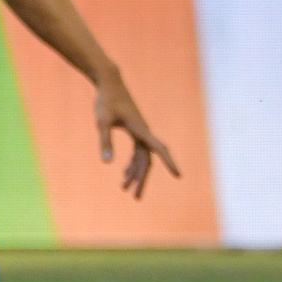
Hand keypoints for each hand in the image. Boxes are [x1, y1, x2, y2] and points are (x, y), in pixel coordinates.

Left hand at [94, 69, 179, 198]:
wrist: (110, 83)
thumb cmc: (106, 101)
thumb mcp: (102, 122)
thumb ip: (105, 141)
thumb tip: (106, 163)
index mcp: (140, 129)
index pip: (158, 149)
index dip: (169, 162)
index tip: (178, 175)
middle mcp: (143, 132)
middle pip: (147, 160)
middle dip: (142, 179)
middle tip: (136, 198)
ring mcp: (140, 132)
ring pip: (141, 158)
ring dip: (134, 173)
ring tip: (125, 189)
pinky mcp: (134, 130)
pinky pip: (137, 151)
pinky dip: (131, 163)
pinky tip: (124, 174)